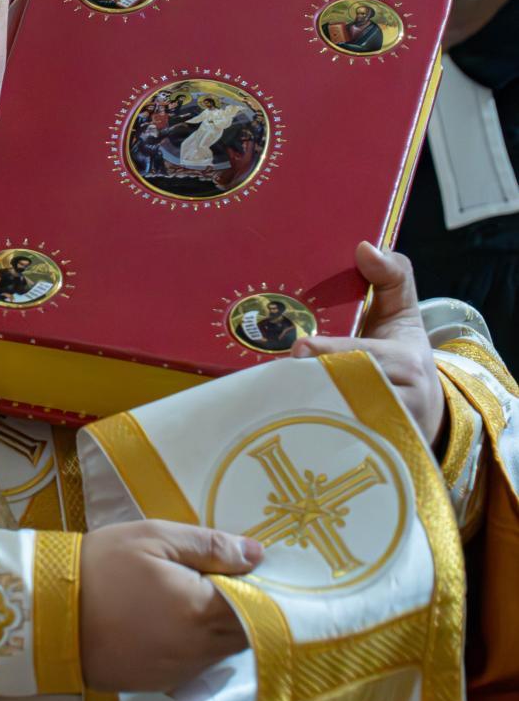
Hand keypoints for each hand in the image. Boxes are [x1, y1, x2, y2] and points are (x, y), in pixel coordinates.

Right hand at [79, 521, 260, 692]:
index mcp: (203, 613)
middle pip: (245, 637)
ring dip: (215, 631)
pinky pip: (191, 667)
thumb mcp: (154, 538)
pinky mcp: (155, 685)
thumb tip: (256, 554)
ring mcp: (177, 674)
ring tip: (184, 600)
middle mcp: (198, 652)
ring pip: (219, 654)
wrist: (45, 613)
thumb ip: (210, 546)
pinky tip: (165, 624)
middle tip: (215, 581)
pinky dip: (190, 647)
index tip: (249, 572)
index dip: (262, 592)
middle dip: (241, 611)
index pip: (261, 611)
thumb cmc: (101, 567)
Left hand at [290, 242, 444, 447]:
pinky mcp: (378, 454)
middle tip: (279, 377)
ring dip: (310, 411)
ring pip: (345, 420)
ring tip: (275, 403)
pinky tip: (290, 429)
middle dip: (313, 384)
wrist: (424, 408)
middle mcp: (406, 400)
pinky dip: (317, 435)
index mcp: (407, 360)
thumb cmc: (399, 352)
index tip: (301, 349)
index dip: (333, 353)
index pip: (366, 356)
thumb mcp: (402, 311)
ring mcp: (392, 432)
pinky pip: (343, 444)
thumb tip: (365, 246)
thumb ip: (389, 275)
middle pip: (351, 391)